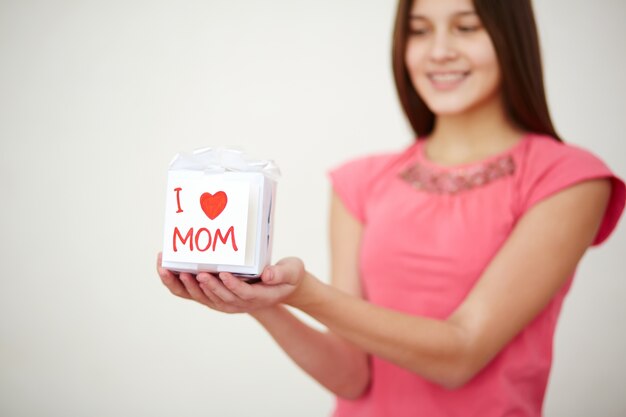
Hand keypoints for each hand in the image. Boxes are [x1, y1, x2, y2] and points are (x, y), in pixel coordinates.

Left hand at [156, 253, 305, 313]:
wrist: (282, 286)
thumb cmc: (288, 275)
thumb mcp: (292, 271)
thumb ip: (281, 273)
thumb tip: (269, 275)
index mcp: (259, 296)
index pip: (243, 293)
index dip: (232, 285)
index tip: (223, 274)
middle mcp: (241, 302)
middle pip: (219, 297)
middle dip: (206, 286)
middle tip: (194, 273)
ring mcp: (227, 302)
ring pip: (204, 297)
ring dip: (186, 286)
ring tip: (173, 271)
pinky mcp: (217, 296)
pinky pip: (196, 294)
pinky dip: (180, 285)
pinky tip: (167, 270)